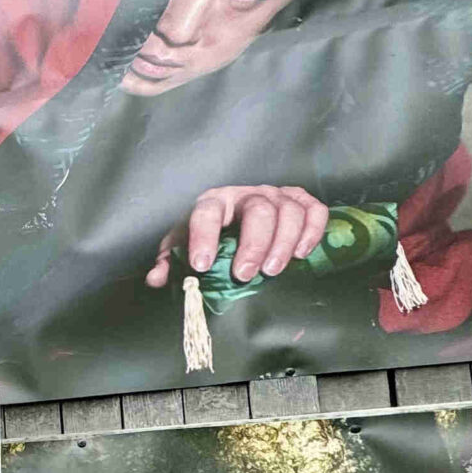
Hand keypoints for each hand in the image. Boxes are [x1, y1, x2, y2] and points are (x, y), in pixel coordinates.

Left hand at [145, 186, 330, 288]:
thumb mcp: (184, 245)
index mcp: (213, 201)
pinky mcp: (299, 203)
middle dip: (253, 245)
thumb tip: (156, 278)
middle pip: (258, 210)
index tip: (201, 265)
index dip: (203, 237)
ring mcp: (276, 196)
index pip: (207, 212)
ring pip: (288, 211)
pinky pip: (314, 210)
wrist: (236, 218)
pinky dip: (312, 230)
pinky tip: (301, 253)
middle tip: (243, 276)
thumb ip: (170, 261)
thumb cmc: (210, 234)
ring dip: (283, 243)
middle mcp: (246, 194)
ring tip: (271, 271)